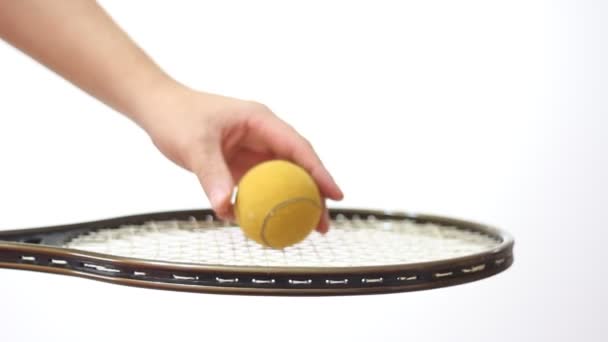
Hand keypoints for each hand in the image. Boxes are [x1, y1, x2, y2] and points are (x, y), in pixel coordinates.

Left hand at [134, 85, 342, 232]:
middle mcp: (263, 135)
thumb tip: (226, 208)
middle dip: (314, 195)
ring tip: (305, 230)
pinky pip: (261, 186)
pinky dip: (269, 204)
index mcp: (260, 121)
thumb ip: (211, 174)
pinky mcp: (241, 163)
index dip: (319, 172)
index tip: (335, 195)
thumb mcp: (194, 145)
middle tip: (323, 225)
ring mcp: (253, 149)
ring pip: (283, 178)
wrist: (159, 109)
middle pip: (298, 166)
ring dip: (294, 203)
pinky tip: (272, 223)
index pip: (298, 148)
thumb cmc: (177, 117)